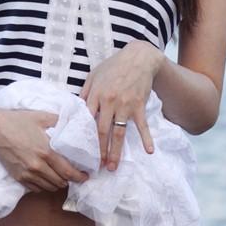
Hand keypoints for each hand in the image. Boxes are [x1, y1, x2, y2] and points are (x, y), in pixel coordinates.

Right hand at [0, 108, 89, 192]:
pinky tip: (45, 178)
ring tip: (60, 177)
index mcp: (46, 152)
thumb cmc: (18, 121)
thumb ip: (59, 121)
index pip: (68, 172)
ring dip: (57, 184)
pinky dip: (43, 186)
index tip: (85, 176)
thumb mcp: (41, 117)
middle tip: (74, 175)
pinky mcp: (18, 177)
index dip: (80, 177)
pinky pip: (35, 188)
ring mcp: (27, 173)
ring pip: (49, 187)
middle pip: (60, 182)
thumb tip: (74, 122)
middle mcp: (38, 166)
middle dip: (70, 180)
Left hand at [79, 40, 163, 170]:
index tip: (81, 151)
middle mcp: (109, 102)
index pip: (87, 121)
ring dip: (115, 151)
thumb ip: (85, 92)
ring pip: (118, 133)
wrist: (138, 58)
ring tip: (113, 166)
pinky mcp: (139, 105)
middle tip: (97, 167)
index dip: (84, 137)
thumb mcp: (94, 76)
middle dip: (99, 151)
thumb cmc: (113, 66)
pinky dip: (146, 138)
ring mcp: (125, 105)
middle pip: (101, 131)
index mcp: (95, 95)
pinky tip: (149, 151)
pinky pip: (142, 125)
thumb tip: (77, 108)